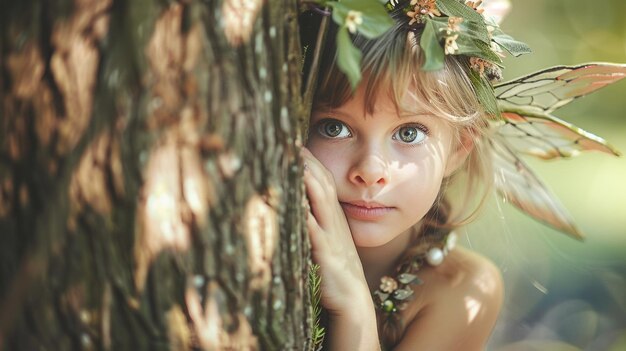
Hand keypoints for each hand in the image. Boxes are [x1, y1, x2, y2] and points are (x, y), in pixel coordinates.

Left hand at [301, 148, 370, 314]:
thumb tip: (301, 208)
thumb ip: (318, 224)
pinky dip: (304, 215)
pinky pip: (313, 230)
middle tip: (293, 142)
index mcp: (335, 218)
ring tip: (295, 162)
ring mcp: (331, 236)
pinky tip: (294, 203)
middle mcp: (334, 222)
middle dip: (309, 163)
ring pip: (320, 201)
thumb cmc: (336, 272)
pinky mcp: (325, 253)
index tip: (298, 145)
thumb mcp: (330, 242)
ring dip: (308, 181)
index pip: (325, 182)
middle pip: (324, 184)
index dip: (313, 163)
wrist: (352, 300)